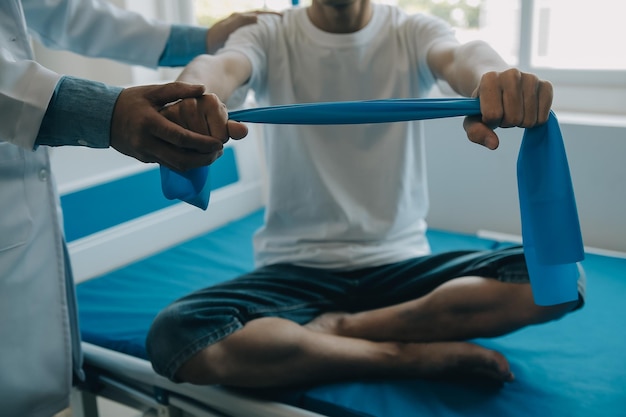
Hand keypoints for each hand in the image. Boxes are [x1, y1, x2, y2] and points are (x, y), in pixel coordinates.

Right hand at [109, 82, 246, 170]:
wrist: (101, 117)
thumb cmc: (130, 100)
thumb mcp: (152, 91)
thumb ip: (178, 89)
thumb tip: (203, 88)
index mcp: (150, 123)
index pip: (182, 138)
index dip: (202, 143)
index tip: (219, 143)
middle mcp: (146, 142)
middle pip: (182, 159)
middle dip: (204, 159)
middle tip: (219, 152)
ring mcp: (144, 153)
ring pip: (176, 166)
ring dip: (197, 164)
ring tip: (211, 155)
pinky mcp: (144, 159)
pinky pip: (168, 164)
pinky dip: (184, 162)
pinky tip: (196, 155)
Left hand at [206, 11, 281, 53]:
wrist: (204, 43)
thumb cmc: (215, 36)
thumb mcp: (228, 27)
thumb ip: (242, 21)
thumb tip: (258, 18)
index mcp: (240, 17)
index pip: (260, 13)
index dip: (271, 14)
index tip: (283, 17)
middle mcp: (242, 21)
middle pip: (261, 18)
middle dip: (273, 19)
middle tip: (286, 22)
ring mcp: (241, 29)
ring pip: (259, 26)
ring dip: (269, 28)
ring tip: (281, 31)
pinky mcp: (240, 37)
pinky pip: (254, 34)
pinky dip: (262, 35)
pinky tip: (268, 41)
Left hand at [463, 68, 552, 149]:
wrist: (497, 85)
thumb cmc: (484, 105)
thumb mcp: (472, 119)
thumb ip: (475, 132)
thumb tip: (494, 144)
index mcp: (490, 79)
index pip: (493, 114)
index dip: (490, 121)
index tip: (488, 113)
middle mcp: (512, 74)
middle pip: (513, 118)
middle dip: (506, 122)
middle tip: (502, 113)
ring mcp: (531, 78)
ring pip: (529, 119)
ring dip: (520, 122)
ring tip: (513, 110)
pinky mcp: (546, 85)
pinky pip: (543, 117)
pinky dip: (534, 120)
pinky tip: (526, 110)